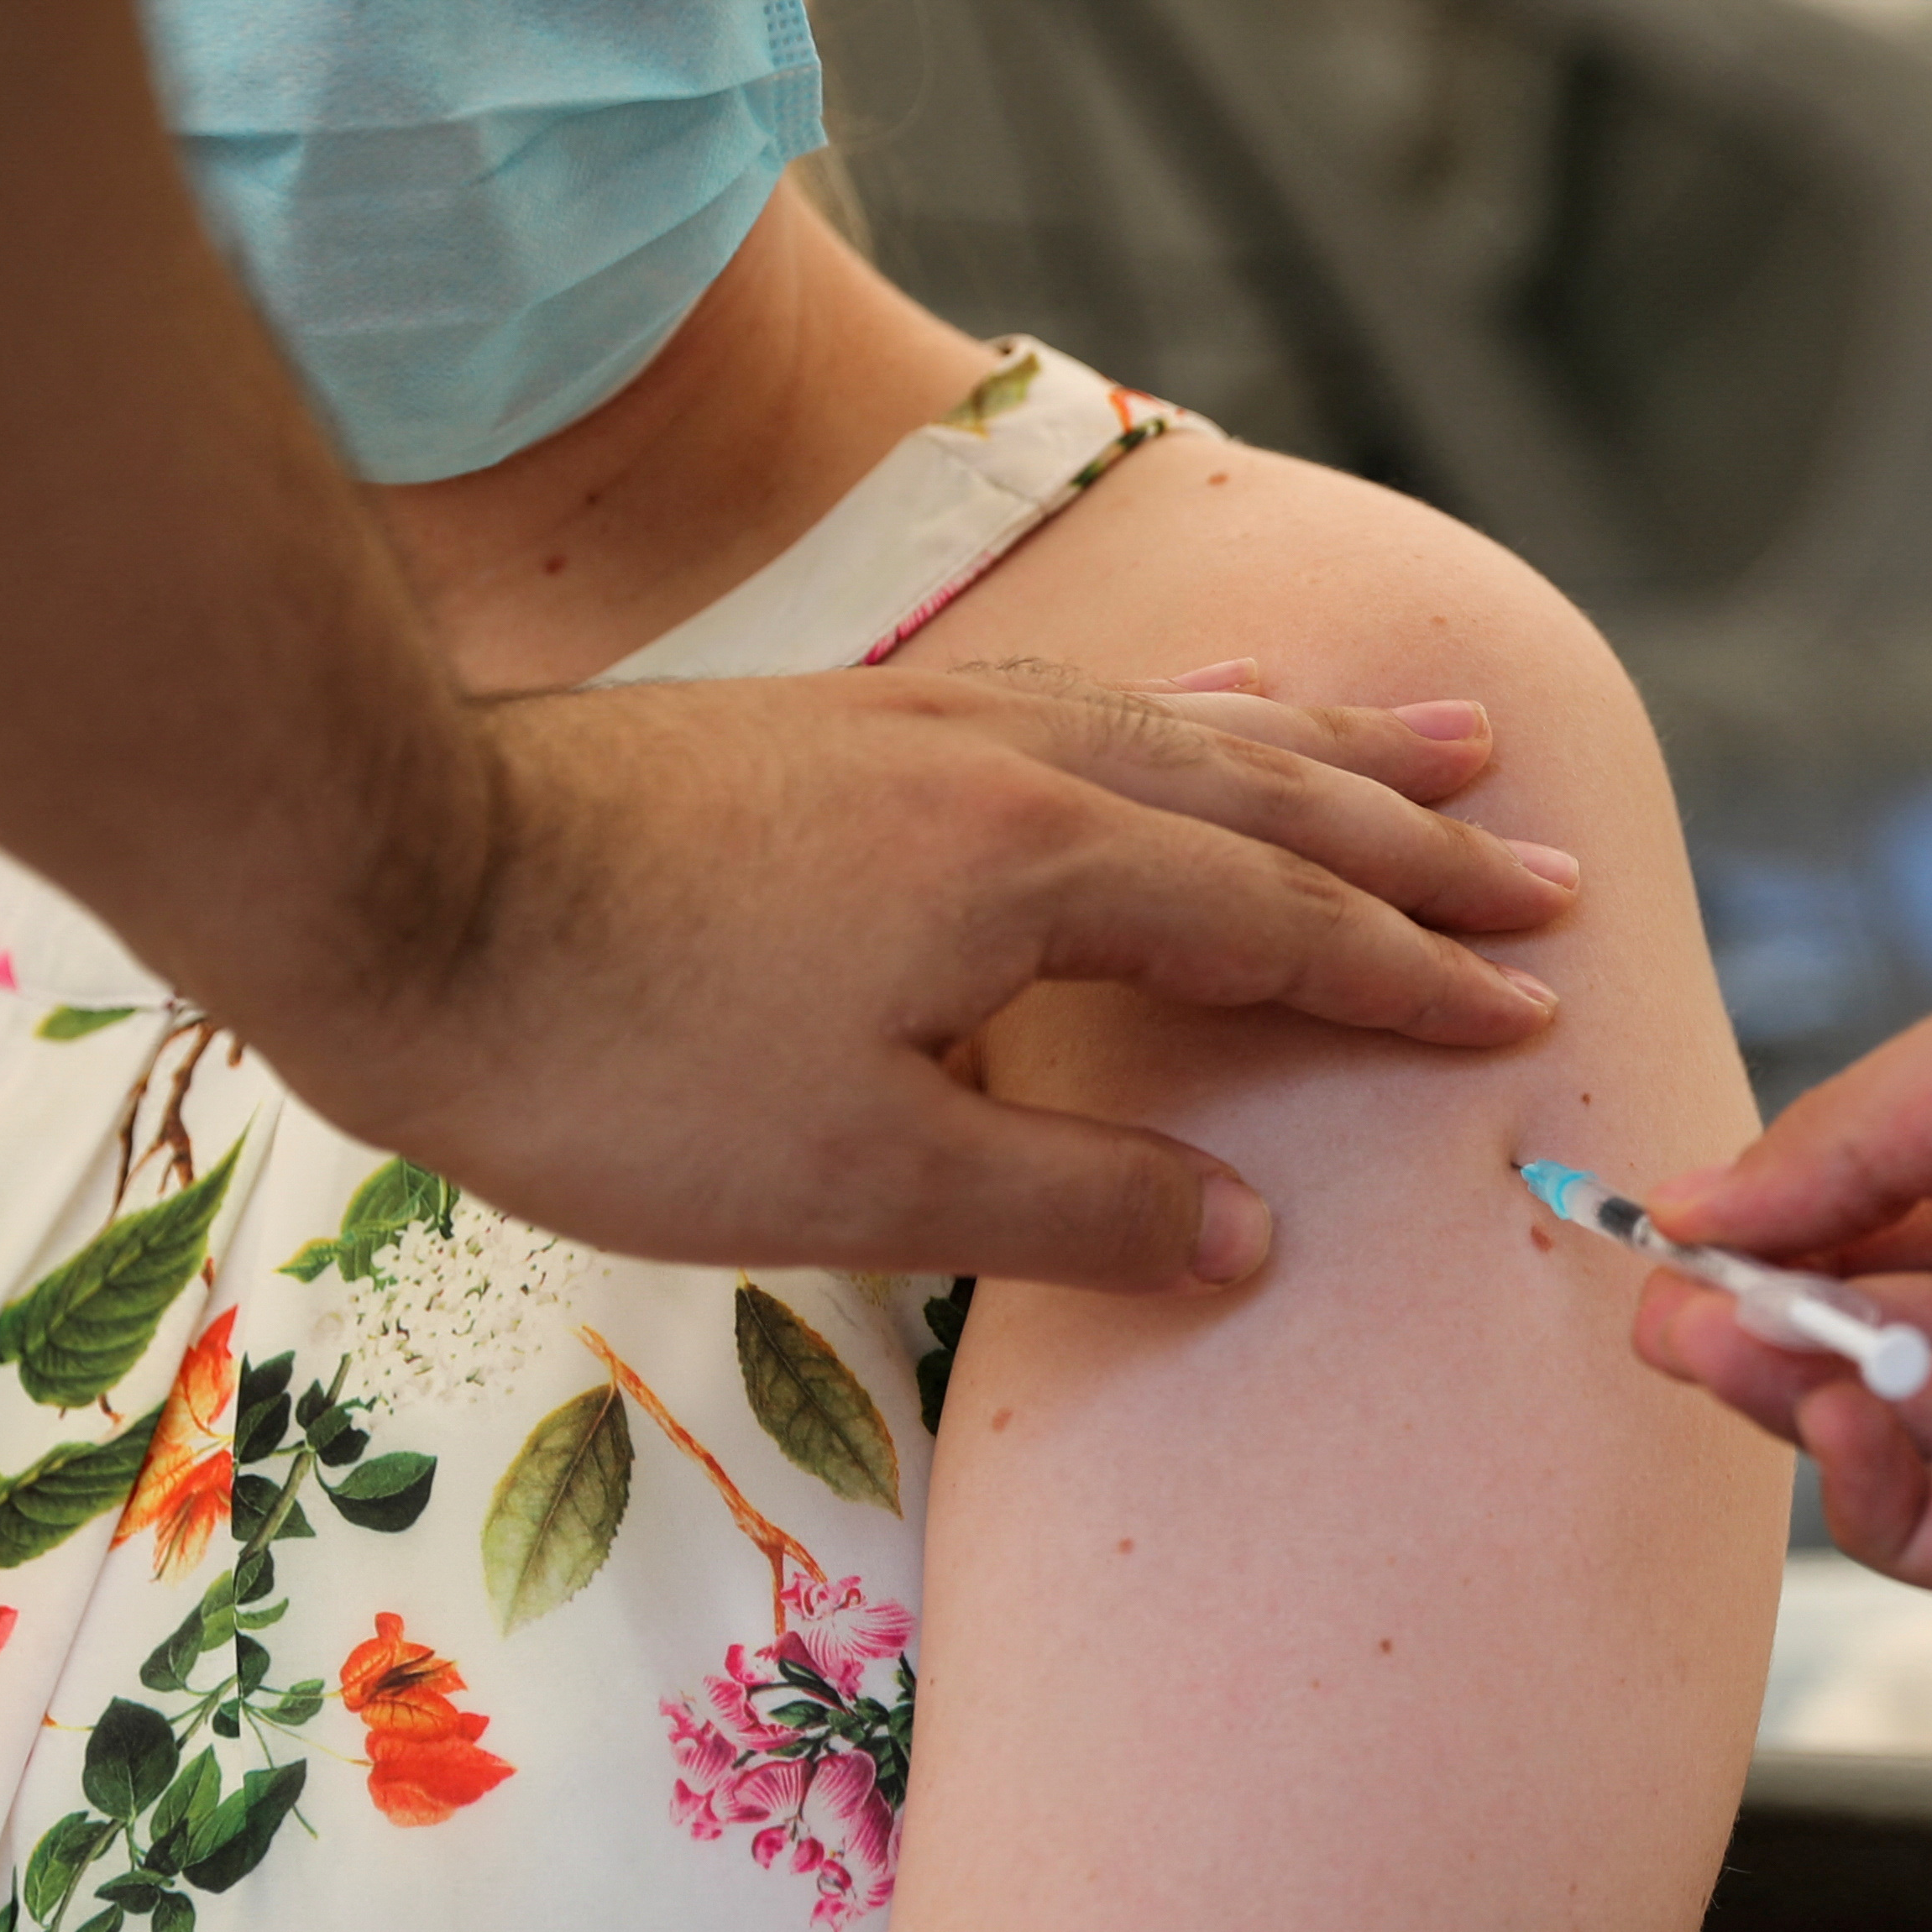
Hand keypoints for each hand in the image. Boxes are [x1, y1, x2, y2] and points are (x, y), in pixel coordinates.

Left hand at [262, 661, 1578, 1289]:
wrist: (389, 883)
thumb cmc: (614, 1058)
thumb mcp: (856, 1176)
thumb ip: (1071, 1203)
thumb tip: (1245, 1235)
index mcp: (1037, 869)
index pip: (1279, 926)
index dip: (1409, 977)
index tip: (1527, 1008)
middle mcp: (1011, 762)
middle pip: (1264, 798)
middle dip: (1414, 841)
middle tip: (1542, 864)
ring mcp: (928, 722)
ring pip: (1181, 725)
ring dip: (1321, 746)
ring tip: (1439, 734)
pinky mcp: (853, 717)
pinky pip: (1084, 695)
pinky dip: (1183, 706)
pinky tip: (1196, 706)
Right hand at [1630, 867, 1931, 1596]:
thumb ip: (1876, 1136)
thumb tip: (1712, 1205)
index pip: (1926, 1206)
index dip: (1798, 1225)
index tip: (1677, 1232)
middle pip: (1922, 1332)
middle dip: (1782, 1325)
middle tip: (1665, 1320)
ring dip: (1819, 1404)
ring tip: (1724, 1357)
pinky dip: (1901, 1504)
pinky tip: (1837, 1429)